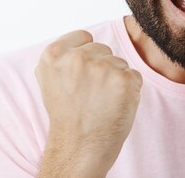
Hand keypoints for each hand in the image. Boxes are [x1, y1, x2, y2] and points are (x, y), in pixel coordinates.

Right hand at [35, 30, 142, 176]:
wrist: (79, 147)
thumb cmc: (67, 115)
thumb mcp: (50, 79)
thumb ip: (64, 55)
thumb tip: (84, 39)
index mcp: (54, 54)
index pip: (84, 36)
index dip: (86, 56)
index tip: (80, 76)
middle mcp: (77, 58)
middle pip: (103, 49)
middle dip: (101, 67)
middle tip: (90, 94)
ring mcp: (102, 68)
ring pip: (120, 62)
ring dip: (115, 79)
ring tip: (100, 101)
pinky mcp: (124, 80)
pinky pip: (134, 76)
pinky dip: (129, 90)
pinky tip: (114, 104)